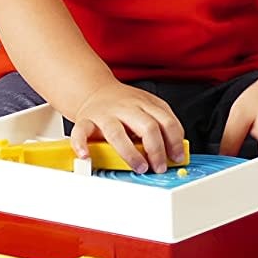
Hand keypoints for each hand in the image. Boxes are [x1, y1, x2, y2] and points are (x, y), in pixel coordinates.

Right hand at [71, 81, 185, 173]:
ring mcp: (104, 114)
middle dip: (156, 150)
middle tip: (159, 166)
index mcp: (144, 103)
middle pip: (147, 126)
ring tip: (139, 167)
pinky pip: (81, 133)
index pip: (166, 121)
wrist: (94, 90)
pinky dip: (82, 146)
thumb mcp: (147, 106)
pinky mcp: (85, 120)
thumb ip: (162, 123)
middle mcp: (125, 108)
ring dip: (130, 154)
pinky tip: (87, 156)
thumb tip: (175, 150)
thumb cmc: (122, 105)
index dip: (174, 142)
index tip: (176, 157)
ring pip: (117, 133)